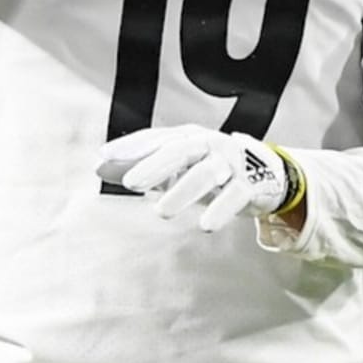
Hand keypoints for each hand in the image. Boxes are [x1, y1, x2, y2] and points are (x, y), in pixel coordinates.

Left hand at [96, 125, 297, 232]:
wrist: (264, 173)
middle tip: (130, 182)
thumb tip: (98, 166)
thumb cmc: (208, 167)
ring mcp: (229, 164)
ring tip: (161, 212)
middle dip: (155, 164)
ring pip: (205, 173)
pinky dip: (220, 209)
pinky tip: (206, 225)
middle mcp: (208, 145)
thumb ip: (139, 165)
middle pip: (180, 150)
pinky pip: (234, 196)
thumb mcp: (174, 165)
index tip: (104, 158)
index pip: (155, 138)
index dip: (130, 147)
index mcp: (187, 137)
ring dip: (183, 191)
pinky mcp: (248, 186)